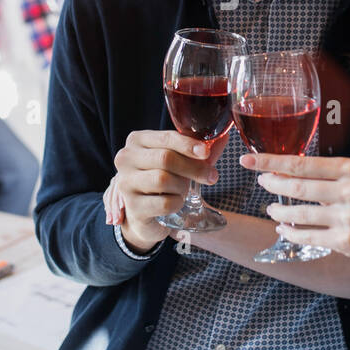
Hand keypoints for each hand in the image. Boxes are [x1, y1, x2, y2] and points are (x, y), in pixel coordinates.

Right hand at [109, 130, 224, 252]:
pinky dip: (178, 203)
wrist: (145, 213)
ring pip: (164, 179)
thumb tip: (223, 137)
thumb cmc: (164, 180)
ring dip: (183, 186)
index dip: (188, 145)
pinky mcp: (133, 207)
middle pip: (165, 158)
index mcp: (137, 141)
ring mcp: (125, 183)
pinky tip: (176, 203)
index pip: (165, 138)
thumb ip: (200, 151)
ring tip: (184, 189)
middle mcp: (126, 159)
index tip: (206, 152)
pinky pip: (165, 203)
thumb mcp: (179, 161)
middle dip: (193, 167)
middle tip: (211, 176)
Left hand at [243, 152, 349, 272]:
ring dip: (278, 211)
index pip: (302, 163)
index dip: (271, 161)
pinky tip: (283, 229)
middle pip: (297, 186)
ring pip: (298, 213)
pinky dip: (290, 233)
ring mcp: (347, 217)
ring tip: (271, 209)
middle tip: (261, 182)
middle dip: (272, 183)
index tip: (249, 160)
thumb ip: (326, 176)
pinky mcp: (345, 241)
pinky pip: (306, 236)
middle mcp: (349, 190)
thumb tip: (284, 171)